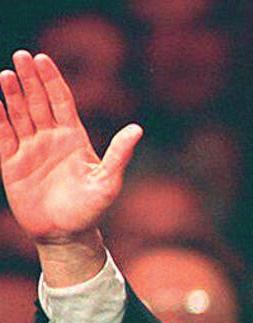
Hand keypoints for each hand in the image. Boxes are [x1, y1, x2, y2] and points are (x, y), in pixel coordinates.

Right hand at [0, 50, 139, 241]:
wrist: (66, 234)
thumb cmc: (92, 209)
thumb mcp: (109, 182)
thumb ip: (119, 154)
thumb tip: (137, 129)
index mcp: (74, 138)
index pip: (61, 101)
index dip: (52, 80)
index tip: (43, 58)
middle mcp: (50, 138)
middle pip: (38, 101)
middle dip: (30, 79)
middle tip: (21, 55)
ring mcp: (30, 149)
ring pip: (19, 115)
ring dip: (12, 95)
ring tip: (6, 74)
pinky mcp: (12, 164)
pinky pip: (2, 137)